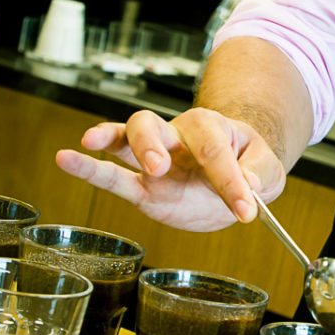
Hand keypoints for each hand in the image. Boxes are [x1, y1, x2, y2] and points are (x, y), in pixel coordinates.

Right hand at [55, 107, 285, 232]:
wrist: (239, 177)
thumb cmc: (251, 164)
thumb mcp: (267, 167)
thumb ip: (259, 173)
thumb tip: (246, 186)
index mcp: (211, 128)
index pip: (214, 149)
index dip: (230, 180)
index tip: (246, 209)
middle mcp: (176, 138)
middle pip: (151, 125)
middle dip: (150, 144)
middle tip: (159, 168)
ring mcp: (155, 161)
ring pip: (125, 141)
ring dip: (111, 141)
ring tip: (92, 141)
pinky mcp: (143, 188)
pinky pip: (112, 176)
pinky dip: (89, 168)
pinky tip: (67, 159)